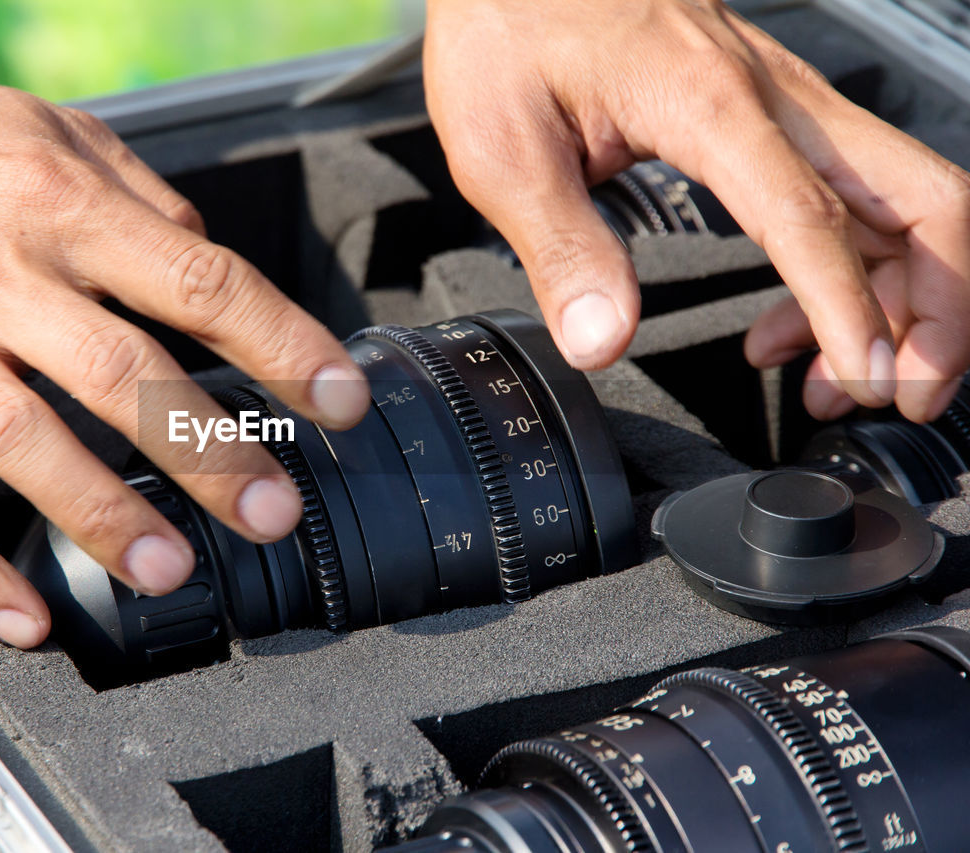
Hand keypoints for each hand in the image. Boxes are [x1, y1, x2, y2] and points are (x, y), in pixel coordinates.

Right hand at [0, 2, 368, 646]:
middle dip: (211, 452)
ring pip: (24, 447)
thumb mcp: (47, 131)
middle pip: (123, 376)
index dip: (283, 344)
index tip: (339, 396)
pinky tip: (22, 617)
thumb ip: (140, 199)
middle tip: (273, 510)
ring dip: (105, 516)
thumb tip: (210, 265)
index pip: (198, 280)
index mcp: (56, 207)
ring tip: (170, 568)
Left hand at [424, 0, 969, 421]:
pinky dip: (846, 276)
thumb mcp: (504, 146)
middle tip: (907, 392)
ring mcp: (785, 104)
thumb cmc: (511, 25)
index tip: (869, 380)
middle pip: (922, 192)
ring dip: (902, 299)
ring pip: (903, 199)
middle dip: (943, 305)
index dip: (851, 308)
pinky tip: (786, 330)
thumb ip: (562, 247)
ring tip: (839, 382)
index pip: (811, 217)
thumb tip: (601, 338)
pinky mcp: (772, 117)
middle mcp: (773, 97)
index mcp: (708, 103)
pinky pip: (850, 199)